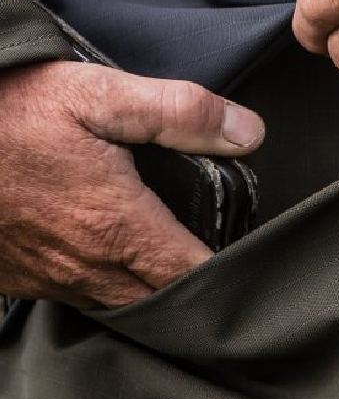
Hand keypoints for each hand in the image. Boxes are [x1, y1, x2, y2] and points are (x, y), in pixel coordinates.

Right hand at [0, 60, 264, 309]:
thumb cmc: (9, 111)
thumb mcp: (99, 95)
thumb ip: (180, 112)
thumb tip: (250, 133)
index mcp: (117, 227)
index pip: (194, 276)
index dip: (232, 271)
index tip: (254, 257)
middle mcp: (85, 268)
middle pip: (162, 301)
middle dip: (197, 289)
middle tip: (227, 262)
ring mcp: (48, 279)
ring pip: (121, 304)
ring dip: (152, 290)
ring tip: (179, 260)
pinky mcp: (19, 278)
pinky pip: (78, 297)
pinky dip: (107, 286)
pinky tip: (116, 255)